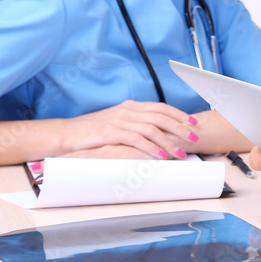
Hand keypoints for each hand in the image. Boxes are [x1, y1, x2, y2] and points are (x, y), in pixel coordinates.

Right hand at [61, 100, 198, 159]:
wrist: (66, 134)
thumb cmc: (91, 132)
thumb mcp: (115, 123)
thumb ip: (133, 124)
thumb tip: (154, 133)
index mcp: (130, 106)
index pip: (161, 107)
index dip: (179, 114)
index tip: (193, 122)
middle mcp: (127, 110)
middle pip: (161, 116)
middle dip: (180, 127)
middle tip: (194, 137)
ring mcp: (119, 120)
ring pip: (152, 128)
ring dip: (169, 141)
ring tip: (180, 152)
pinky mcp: (110, 132)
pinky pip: (136, 139)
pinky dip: (151, 147)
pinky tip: (161, 155)